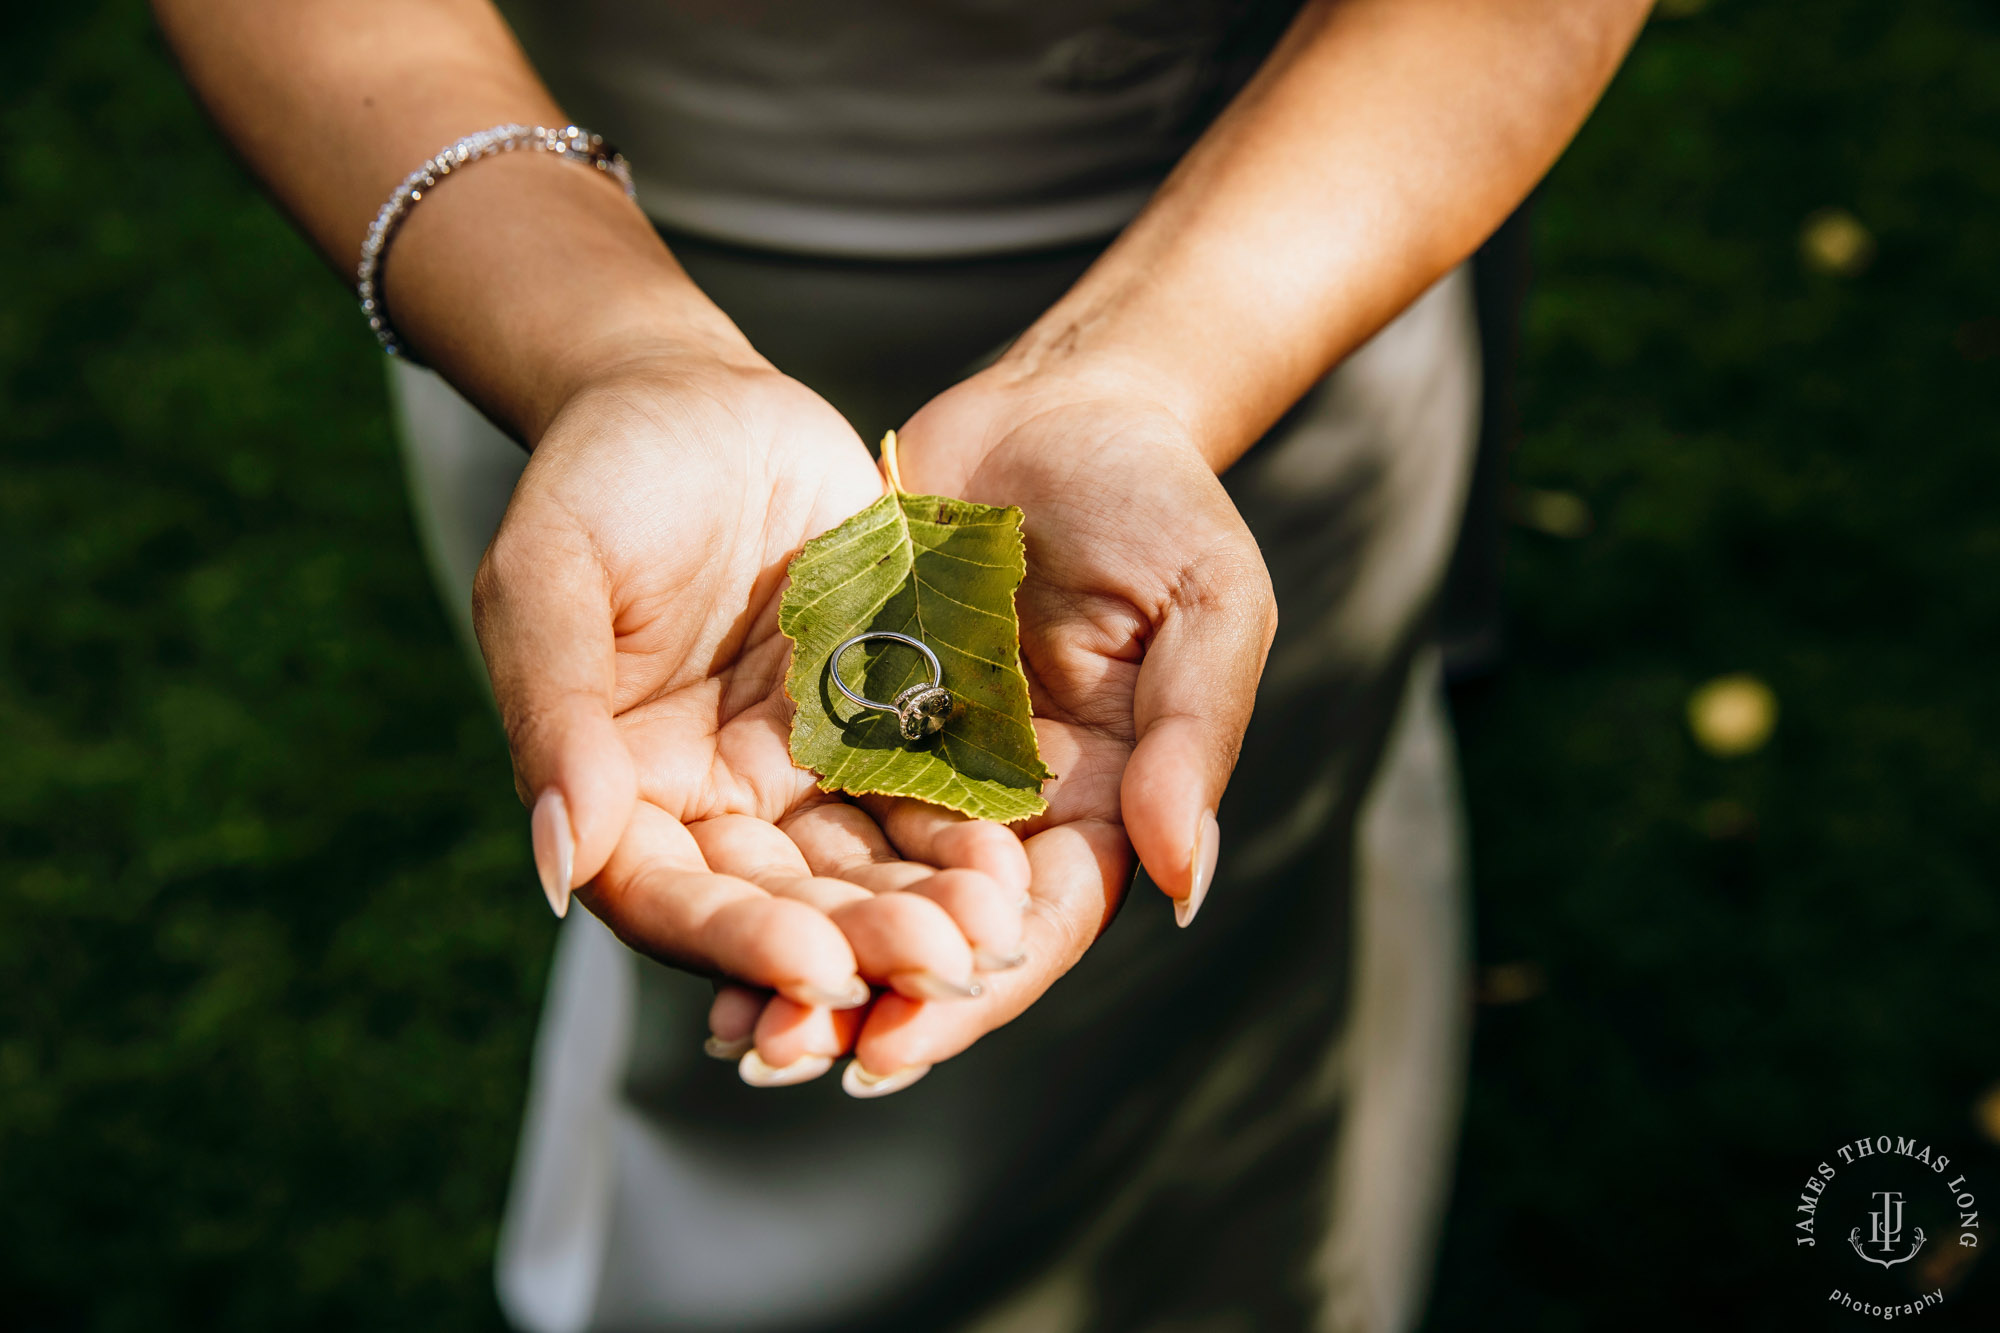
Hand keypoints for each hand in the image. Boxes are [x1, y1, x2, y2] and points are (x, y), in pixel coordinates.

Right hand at [474, 352, 1031, 1040]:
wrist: (698, 400)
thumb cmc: (599, 479)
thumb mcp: (551, 577)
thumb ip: (554, 715)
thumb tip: (560, 866)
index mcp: (617, 792)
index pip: (670, 900)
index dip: (739, 943)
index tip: (816, 969)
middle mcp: (712, 802)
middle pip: (783, 903)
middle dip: (862, 941)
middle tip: (943, 965)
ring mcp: (799, 768)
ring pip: (864, 864)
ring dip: (926, 906)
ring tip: (994, 928)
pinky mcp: (876, 723)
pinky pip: (924, 791)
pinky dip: (966, 832)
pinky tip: (1017, 858)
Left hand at [723, 363, 1276, 1088]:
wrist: (1058, 402)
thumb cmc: (1158, 496)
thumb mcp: (1206, 602)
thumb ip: (1191, 733)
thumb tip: (1186, 880)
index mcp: (1100, 805)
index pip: (1035, 926)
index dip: (968, 990)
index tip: (890, 1044)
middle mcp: (1007, 808)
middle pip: (931, 929)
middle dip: (857, 999)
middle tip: (771, 1053)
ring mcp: (924, 763)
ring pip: (856, 883)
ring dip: (795, 952)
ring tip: (724, 1021)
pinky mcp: (854, 713)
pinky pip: (800, 797)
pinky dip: (758, 856)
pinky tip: (690, 898)